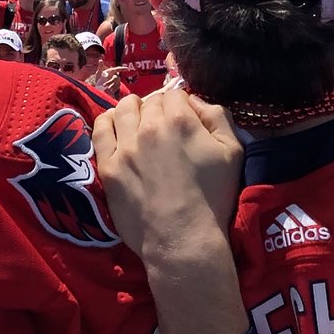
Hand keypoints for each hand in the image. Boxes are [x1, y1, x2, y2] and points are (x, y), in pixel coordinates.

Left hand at [93, 90, 242, 254]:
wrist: (182, 238)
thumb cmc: (214, 197)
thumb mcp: (233, 152)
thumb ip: (217, 116)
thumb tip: (194, 101)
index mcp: (180, 120)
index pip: (175, 94)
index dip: (180, 104)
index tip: (183, 118)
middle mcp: (149, 127)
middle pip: (149, 101)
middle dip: (158, 108)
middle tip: (164, 126)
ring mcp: (124, 147)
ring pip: (123, 109)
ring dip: (133, 109)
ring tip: (138, 122)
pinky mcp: (108, 167)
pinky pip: (100, 130)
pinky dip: (108, 121)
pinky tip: (115, 126)